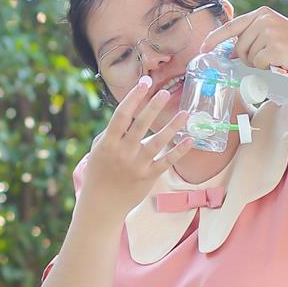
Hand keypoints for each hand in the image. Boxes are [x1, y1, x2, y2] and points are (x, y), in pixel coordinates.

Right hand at [80, 76, 191, 215]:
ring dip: (172, 126)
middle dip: (153, 107)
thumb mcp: (98, 150)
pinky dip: (179, 150)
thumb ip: (112, 132)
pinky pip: (167, 161)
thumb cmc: (99, 173)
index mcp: (108, 143)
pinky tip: (189, 139)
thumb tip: (128, 113)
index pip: (121, 115)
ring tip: (185, 112)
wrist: (102, 204)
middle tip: (165, 92)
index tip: (144, 82)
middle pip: (140, 125)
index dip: (133, 97)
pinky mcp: (149, 176)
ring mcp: (137, 165)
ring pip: (158, 142)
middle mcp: (123, 152)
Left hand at [198, 6, 287, 83]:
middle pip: (239, 44)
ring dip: (257, 64)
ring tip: (276, 61)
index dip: (216, 37)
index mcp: (263, 12)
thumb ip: (253, 37)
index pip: (233, 25)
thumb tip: (231, 51)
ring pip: (247, 55)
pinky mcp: (274, 46)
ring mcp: (269, 31)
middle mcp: (265, 18)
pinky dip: (265, 69)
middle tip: (266, 61)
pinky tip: (279, 64)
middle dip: (247, 58)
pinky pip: (257, 63)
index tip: (203, 47)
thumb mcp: (274, 35)